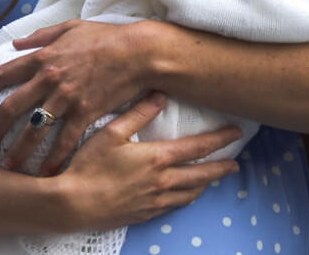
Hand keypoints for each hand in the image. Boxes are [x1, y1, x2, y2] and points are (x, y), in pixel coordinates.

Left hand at [0, 19, 151, 173]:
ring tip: (8, 164)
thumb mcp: (71, 27)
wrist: (137, 52)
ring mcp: (66, 98)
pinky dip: (53, 159)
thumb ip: (41, 36)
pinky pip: (63, 141)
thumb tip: (16, 43)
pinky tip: (45, 173)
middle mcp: (49, 79)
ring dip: (17, 150)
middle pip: (10, 108)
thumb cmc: (106, 37)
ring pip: (33, 130)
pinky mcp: (84, 114)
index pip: (3, 74)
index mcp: (44, 57)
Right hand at [55, 92, 243, 229]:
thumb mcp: (111, 132)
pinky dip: (186, 198)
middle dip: (221, 168)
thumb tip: (160, 95)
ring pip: (190, 193)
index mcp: (157, 158)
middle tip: (235, 164)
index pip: (197, 147)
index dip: (219, 140)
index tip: (236, 134)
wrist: (73, 204)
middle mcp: (162, 181)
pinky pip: (174, 206)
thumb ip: (138, 113)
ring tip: (214, 178)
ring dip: (205, 184)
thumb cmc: (89, 165)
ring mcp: (155, 200)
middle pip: (202, 174)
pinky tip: (186, 195)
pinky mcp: (145, 214)